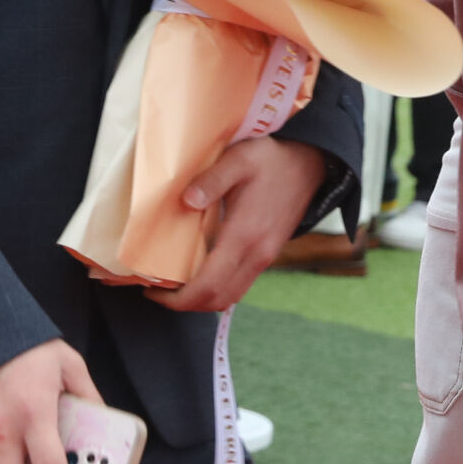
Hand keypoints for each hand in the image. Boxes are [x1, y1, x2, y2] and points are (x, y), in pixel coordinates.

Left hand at [144, 137, 328, 313]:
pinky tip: (199, 272)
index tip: (153, 292)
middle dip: (185, 304)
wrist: (310, 164)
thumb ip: (211, 180)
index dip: (179, 297)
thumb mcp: (239, 159)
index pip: (209, 285)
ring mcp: (264, 257)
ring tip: (175, 286)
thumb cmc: (271, 159)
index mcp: (245, 234)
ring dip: (201, 300)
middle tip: (158, 293)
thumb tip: (185, 201)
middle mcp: (257, 254)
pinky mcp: (267, 255)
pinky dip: (216, 288)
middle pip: (218, 300)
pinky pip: (239, 284)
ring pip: (230, 296)